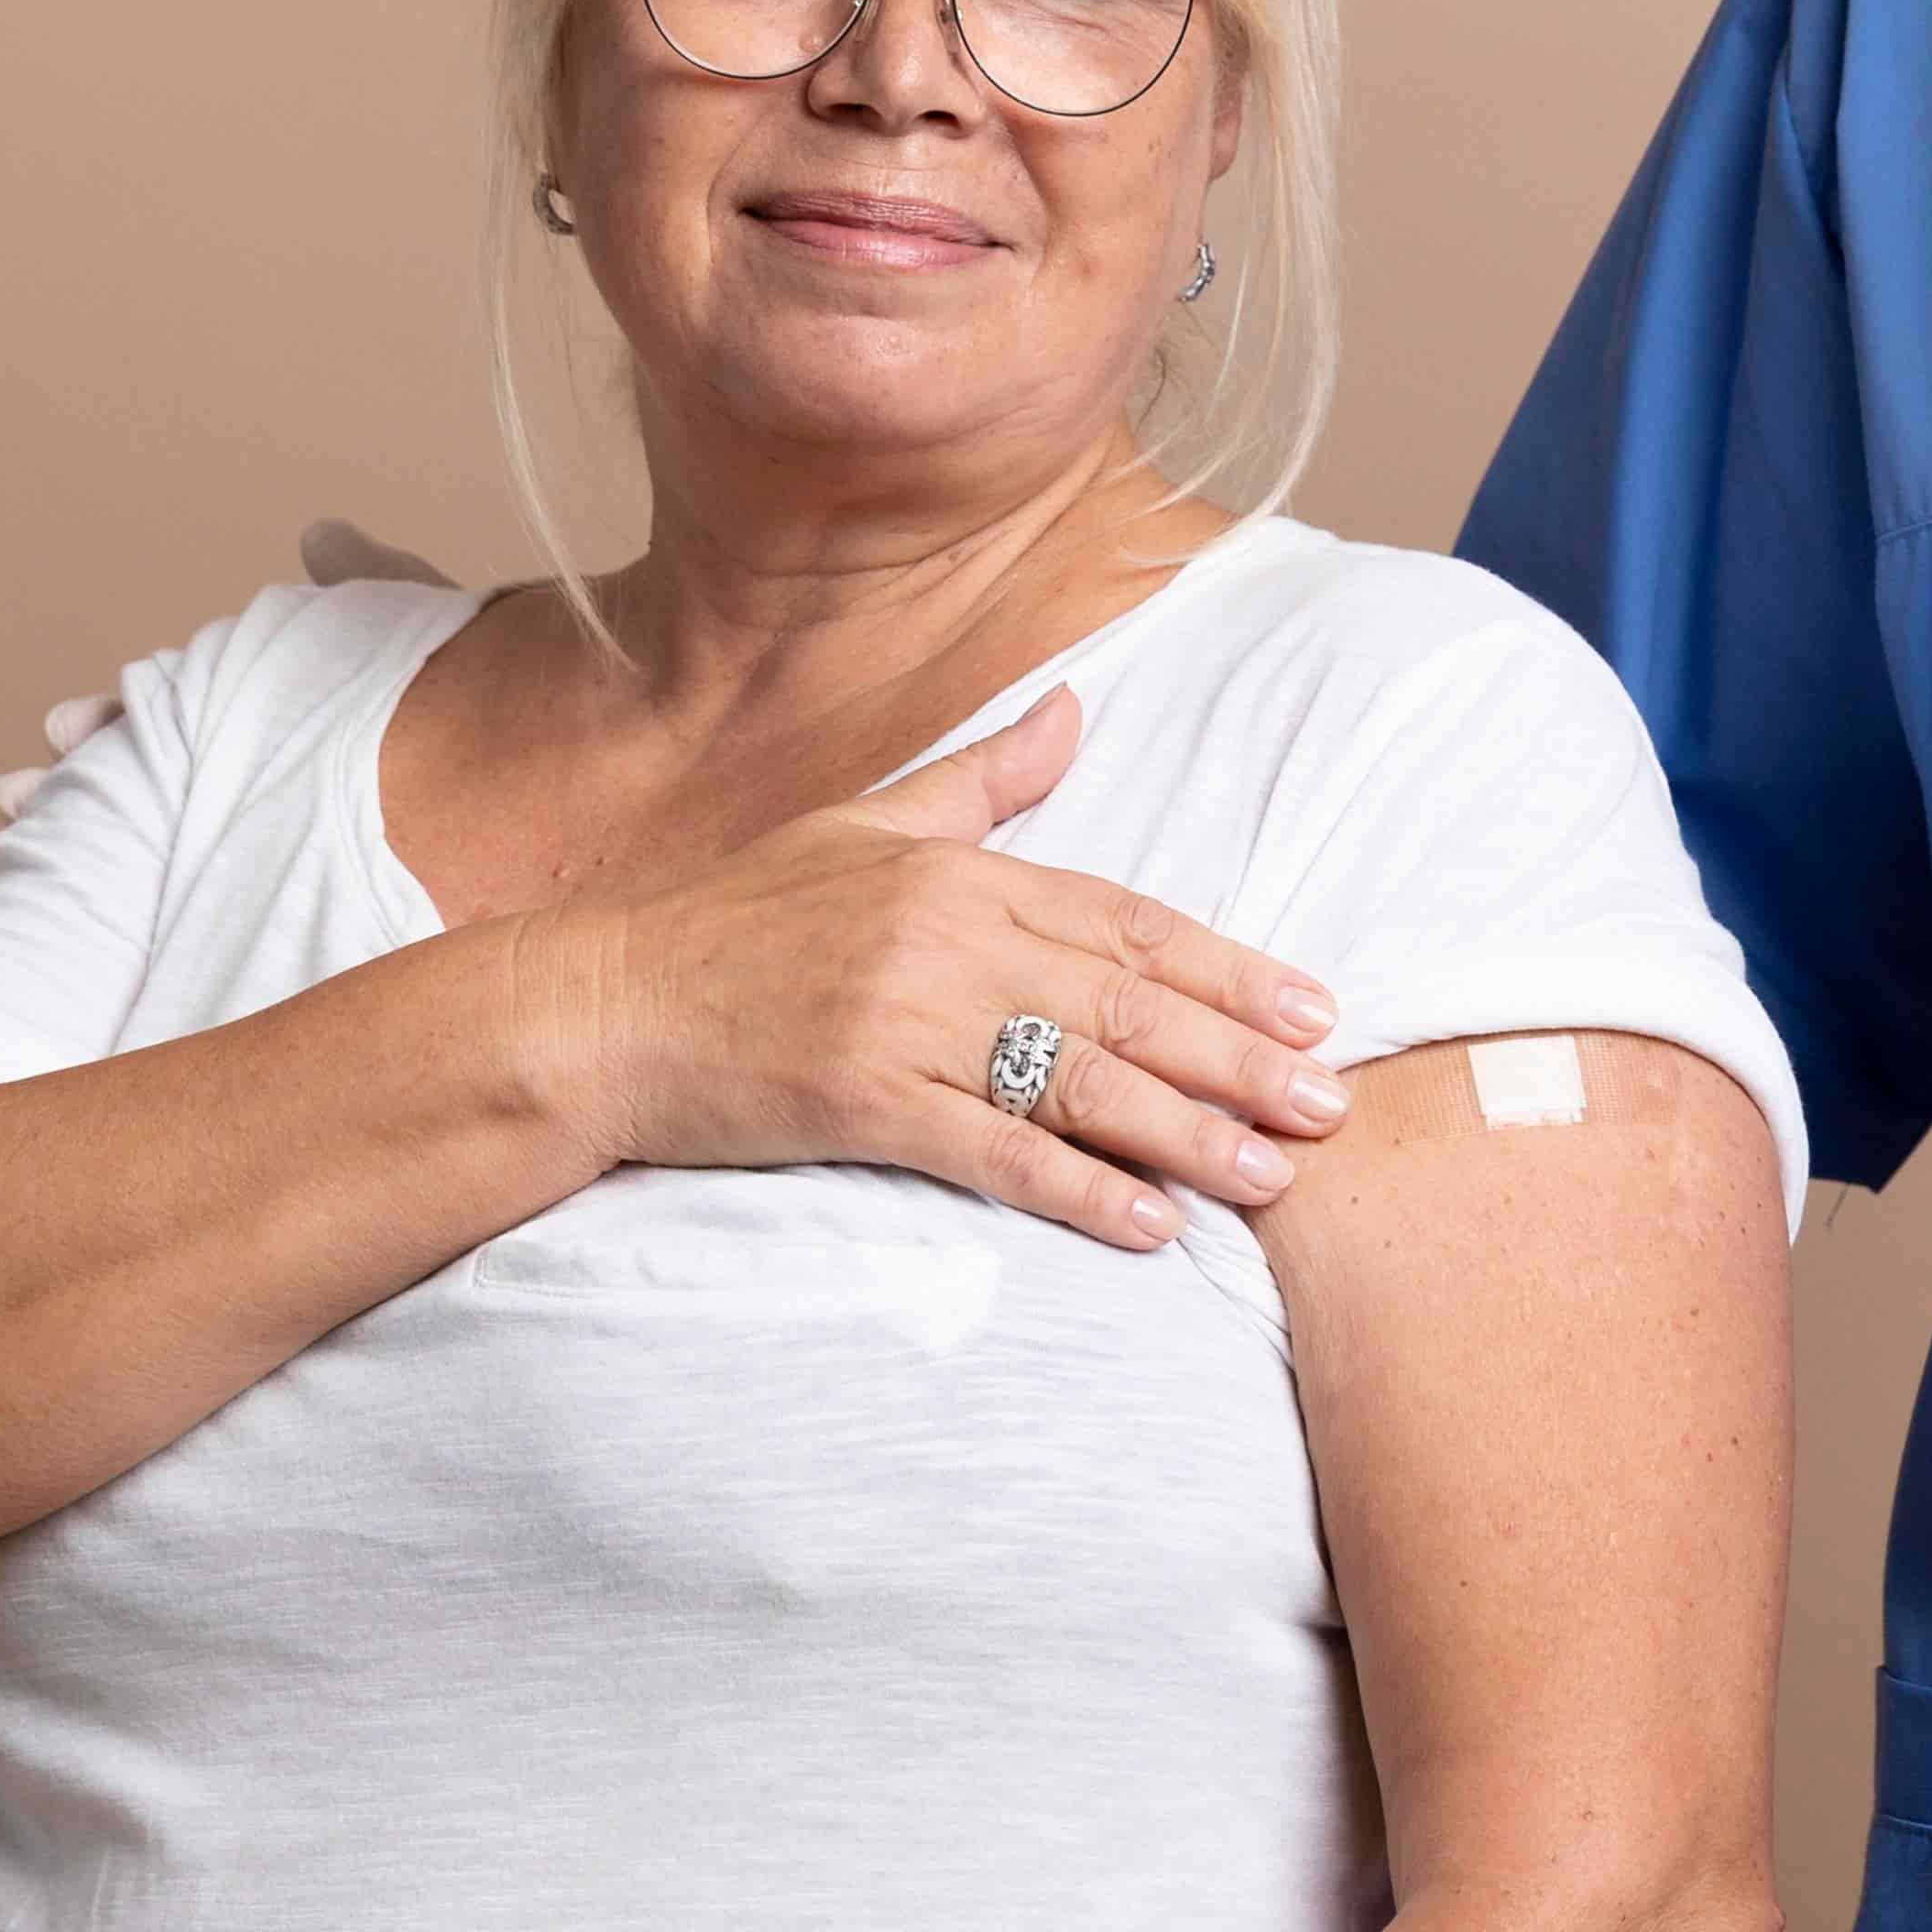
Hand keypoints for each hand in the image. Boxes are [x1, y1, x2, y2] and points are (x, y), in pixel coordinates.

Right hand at [519, 691, 1346, 1251]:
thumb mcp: (862, 823)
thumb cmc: (732, 919)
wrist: (601, 1006)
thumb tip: (1074, 707)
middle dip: (1239, 1060)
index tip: (1316, 1012)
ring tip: (1272, 1177)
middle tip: (1330, 1108)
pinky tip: (1149, 1224)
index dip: (1231, 969)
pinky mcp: (859, 1101)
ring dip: (1187, 1133)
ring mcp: (903, 1020)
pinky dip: (1077, 1190)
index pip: (1127, 920)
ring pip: (1078, 1080)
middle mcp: (945, 937)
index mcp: (956, 871)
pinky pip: (992, 1151)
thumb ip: (982, 780)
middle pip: (1126, 1003)